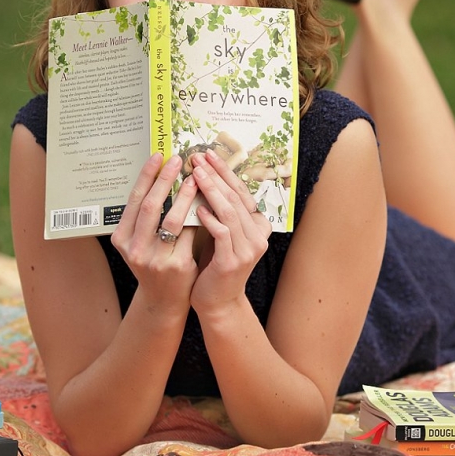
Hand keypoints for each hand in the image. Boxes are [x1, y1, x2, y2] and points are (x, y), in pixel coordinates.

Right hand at [111, 153, 198, 315]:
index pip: (134, 200)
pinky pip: (190, 233)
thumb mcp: (140, 241)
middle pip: (150, 206)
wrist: (163, 300)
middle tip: (178, 160)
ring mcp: (155, 259)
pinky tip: (206, 201)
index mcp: (122, 238)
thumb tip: (160, 174)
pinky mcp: (177, 266)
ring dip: (185, 195)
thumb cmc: (154, 261)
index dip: (146, 176)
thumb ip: (145, 216)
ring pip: (173, 219)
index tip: (158, 156)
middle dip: (165, 179)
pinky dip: (198, 215)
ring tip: (195, 178)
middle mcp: (134, 249)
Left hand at [188, 149, 271, 318]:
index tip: (206, 154)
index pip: (241, 190)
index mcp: (258, 224)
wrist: (217, 301)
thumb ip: (217, 208)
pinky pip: (223, 233)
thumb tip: (201, 174)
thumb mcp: (220, 231)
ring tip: (195, 174)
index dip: (224, 170)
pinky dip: (210, 218)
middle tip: (198, 158)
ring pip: (230, 211)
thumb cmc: (214, 263)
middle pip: (236, 196)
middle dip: (216, 174)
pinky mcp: (234, 261)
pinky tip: (196, 207)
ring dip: (211, 190)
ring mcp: (248, 249)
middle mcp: (259, 235)